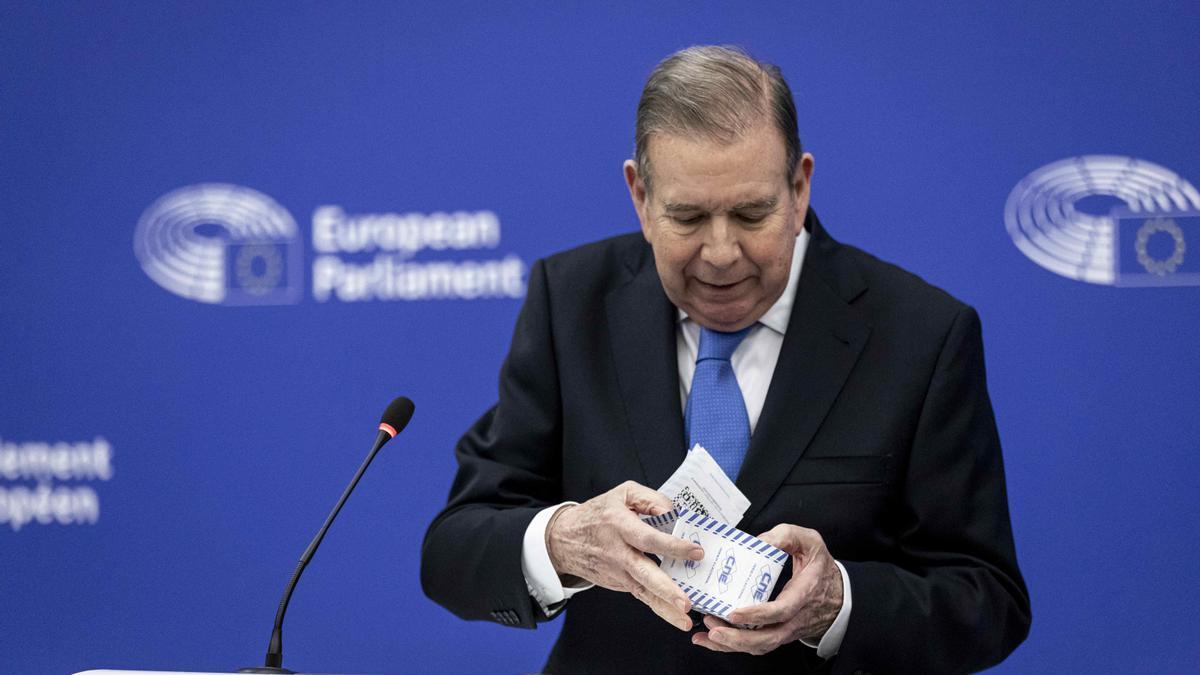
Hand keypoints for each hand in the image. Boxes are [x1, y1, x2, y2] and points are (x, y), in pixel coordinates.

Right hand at [546, 480, 704, 630]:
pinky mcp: (619, 583)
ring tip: (685, 620)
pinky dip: (659, 608)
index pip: (648, 538)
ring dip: (665, 607)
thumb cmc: (598, 514)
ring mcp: (618, 572)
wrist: (564, 539)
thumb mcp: (623, 494)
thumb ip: (651, 500)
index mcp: (620, 525)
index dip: (672, 545)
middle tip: (686, 602)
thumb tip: (675, 514)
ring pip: (643, 591)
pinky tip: (676, 618)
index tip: (696, 551)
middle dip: (666, 588)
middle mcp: (618, 552)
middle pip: (644, 572)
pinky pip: (642, 595)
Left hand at [693, 524, 842, 654]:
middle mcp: (794, 618)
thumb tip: (759, 540)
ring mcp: (787, 630)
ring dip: (731, 645)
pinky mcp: (778, 633)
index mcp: (802, 594)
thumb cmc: (820, 567)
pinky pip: (757, 645)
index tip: (734, 613)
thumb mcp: (809, 542)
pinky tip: (714, 640)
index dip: (757, 615)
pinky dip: (734, 646)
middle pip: (766, 639)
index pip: (780, 611)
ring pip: (759, 646)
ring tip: (706, 636)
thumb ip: (786, 535)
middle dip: (737, 639)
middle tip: (712, 628)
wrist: (839, 595)